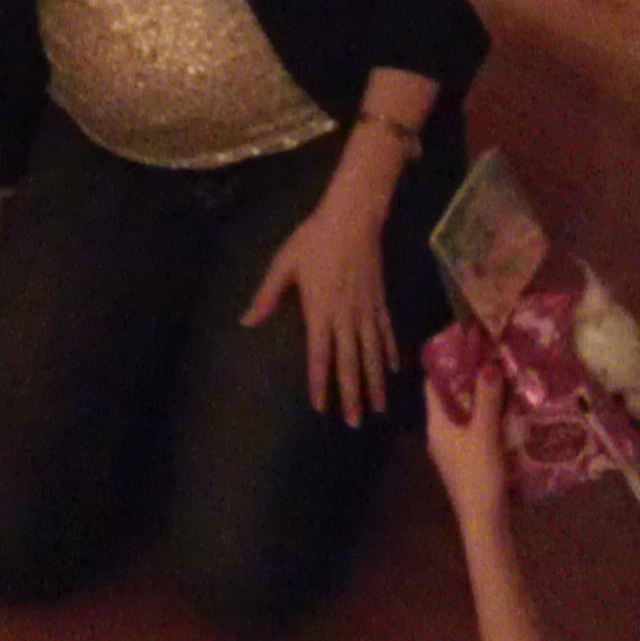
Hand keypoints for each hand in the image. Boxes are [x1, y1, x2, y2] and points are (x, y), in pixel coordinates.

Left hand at [242, 189, 394, 424]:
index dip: (319, 382)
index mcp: (320, 311)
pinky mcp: (380, 301)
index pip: (319, 355)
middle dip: (352, 394)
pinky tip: (393, 370)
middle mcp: (346, 317)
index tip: (320, 407)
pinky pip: (386, 332)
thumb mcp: (283, 264)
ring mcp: (367, 310)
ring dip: (375, 383)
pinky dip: (390, 352)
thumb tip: (246, 321)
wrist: (352, 217)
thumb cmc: (313, 240)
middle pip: (350, 363)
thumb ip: (266, 296)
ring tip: (378, 409)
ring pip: (372, 354)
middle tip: (353, 423)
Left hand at [426, 366, 510, 530]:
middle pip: (450, 398)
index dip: (448, 364)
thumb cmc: (478, 475)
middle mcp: (439, 434)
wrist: (483, 521)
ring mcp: (452, 449)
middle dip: (469, 379)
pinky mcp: (467, 461)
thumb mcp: (484, 434)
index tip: (467, 345)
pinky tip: (508, 412)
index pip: (433, 385)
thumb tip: (487, 364)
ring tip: (503, 378)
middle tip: (492, 358)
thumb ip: (486, 399)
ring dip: (481, 398)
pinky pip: (474, 430)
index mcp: (436, 424)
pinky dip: (487, 417)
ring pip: (464, 415)